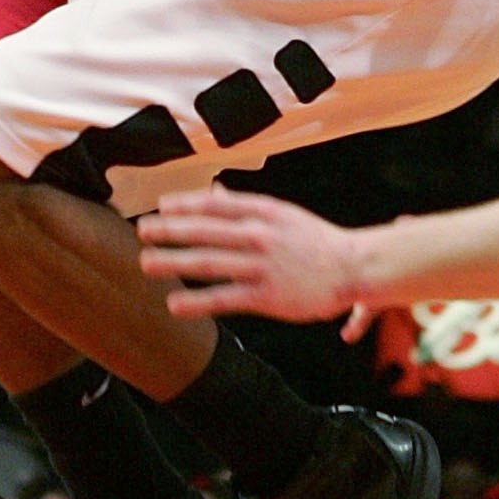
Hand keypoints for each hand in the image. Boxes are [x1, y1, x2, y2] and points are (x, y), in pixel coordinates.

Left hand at [137, 186, 369, 333]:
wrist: (356, 267)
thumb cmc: (316, 241)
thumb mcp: (281, 214)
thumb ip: (244, 207)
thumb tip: (211, 193)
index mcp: (264, 211)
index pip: (216, 205)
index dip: (185, 205)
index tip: (160, 207)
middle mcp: (259, 234)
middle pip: (204, 231)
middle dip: (169, 231)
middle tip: (142, 231)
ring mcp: (262, 265)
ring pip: (208, 262)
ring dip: (173, 262)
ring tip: (146, 263)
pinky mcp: (267, 296)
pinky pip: (224, 298)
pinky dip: (197, 301)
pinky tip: (175, 304)